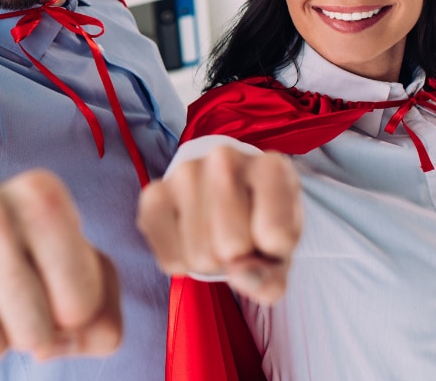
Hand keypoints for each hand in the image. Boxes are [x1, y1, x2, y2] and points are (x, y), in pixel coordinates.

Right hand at [0, 169, 120, 365]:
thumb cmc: (18, 251)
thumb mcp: (78, 266)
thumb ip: (101, 318)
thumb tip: (49, 348)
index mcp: (43, 196)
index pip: (80, 306)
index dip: (67, 312)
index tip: (44, 279)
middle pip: (34, 334)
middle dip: (25, 328)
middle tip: (4, 290)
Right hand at [137, 145, 301, 303]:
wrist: (229, 199)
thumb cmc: (261, 223)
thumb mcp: (281, 250)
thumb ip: (272, 275)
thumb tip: (241, 277)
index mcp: (270, 167)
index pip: (275, 237)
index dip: (274, 253)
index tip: (270, 236)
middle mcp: (225, 159)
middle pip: (232, 246)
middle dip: (236, 259)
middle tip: (238, 239)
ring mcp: (185, 173)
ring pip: (200, 254)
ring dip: (209, 262)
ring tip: (214, 237)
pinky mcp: (154, 194)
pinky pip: (170, 257)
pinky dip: (182, 262)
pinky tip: (189, 239)